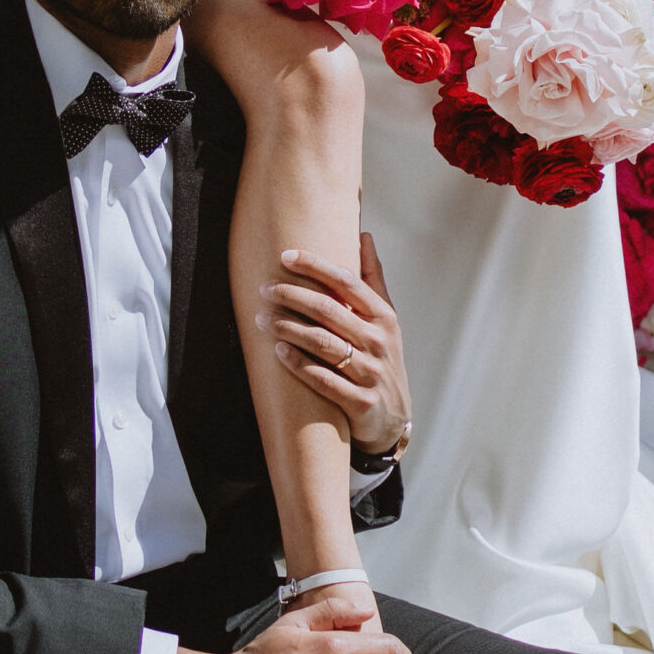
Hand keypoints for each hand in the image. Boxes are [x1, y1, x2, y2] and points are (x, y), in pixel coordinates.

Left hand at [256, 233, 410, 456]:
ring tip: (262, 319)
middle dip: (293, 296)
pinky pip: (323, 379)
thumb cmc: (382, 358)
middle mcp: (378, 342)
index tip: (286, 255)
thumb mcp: (385, 319)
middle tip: (264, 289)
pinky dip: (299, 364)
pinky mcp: (360, 401)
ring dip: (288, 328)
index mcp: (383, 317)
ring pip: (323, 343)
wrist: (392, 418)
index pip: (348, 282)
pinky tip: (278, 351)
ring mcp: (370, 372)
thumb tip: (364, 235)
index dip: (316, 266)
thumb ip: (372, 278)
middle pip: (329, 310)